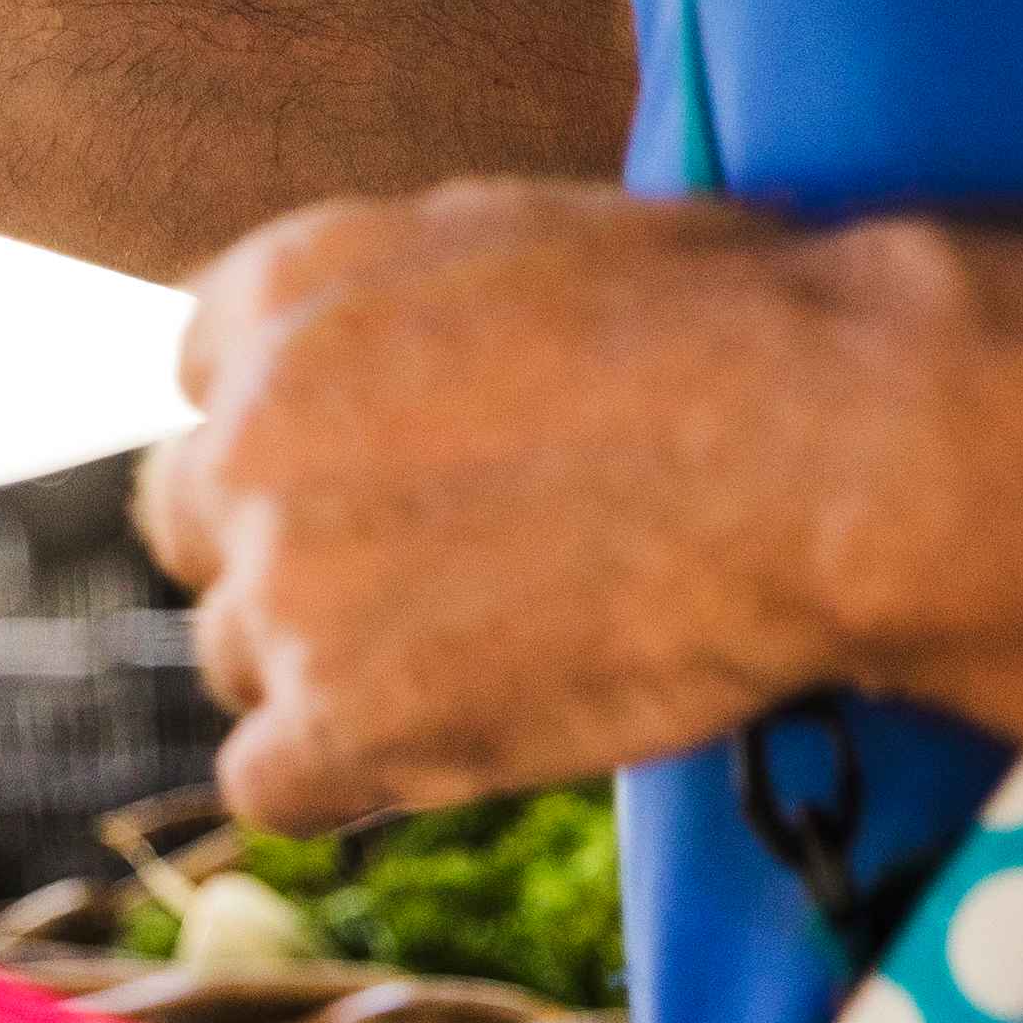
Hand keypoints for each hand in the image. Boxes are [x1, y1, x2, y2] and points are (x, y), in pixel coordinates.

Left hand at [142, 182, 882, 825]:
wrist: (830, 449)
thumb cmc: (733, 325)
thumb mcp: (525, 236)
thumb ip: (396, 298)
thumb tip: (368, 358)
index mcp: (287, 289)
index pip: (205, 381)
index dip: (297, 437)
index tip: (389, 469)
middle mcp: (248, 433)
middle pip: (193, 525)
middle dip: (286, 554)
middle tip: (432, 578)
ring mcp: (284, 584)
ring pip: (236, 656)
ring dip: (330, 670)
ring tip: (489, 652)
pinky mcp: (338, 720)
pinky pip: (267, 785)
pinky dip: (346, 780)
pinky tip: (450, 746)